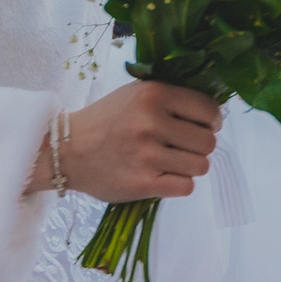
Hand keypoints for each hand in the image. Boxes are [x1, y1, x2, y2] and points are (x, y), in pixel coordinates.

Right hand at [32, 82, 219, 203]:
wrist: (67, 150)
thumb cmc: (106, 120)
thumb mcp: (135, 94)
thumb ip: (170, 98)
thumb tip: (214, 113)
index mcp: (153, 94)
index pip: (209, 110)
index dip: (212, 121)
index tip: (204, 127)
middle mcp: (151, 122)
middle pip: (208, 142)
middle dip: (199, 146)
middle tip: (182, 147)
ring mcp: (147, 155)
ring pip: (200, 166)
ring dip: (190, 167)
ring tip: (170, 162)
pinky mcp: (142, 183)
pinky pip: (186, 187)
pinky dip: (179, 184)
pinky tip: (163, 177)